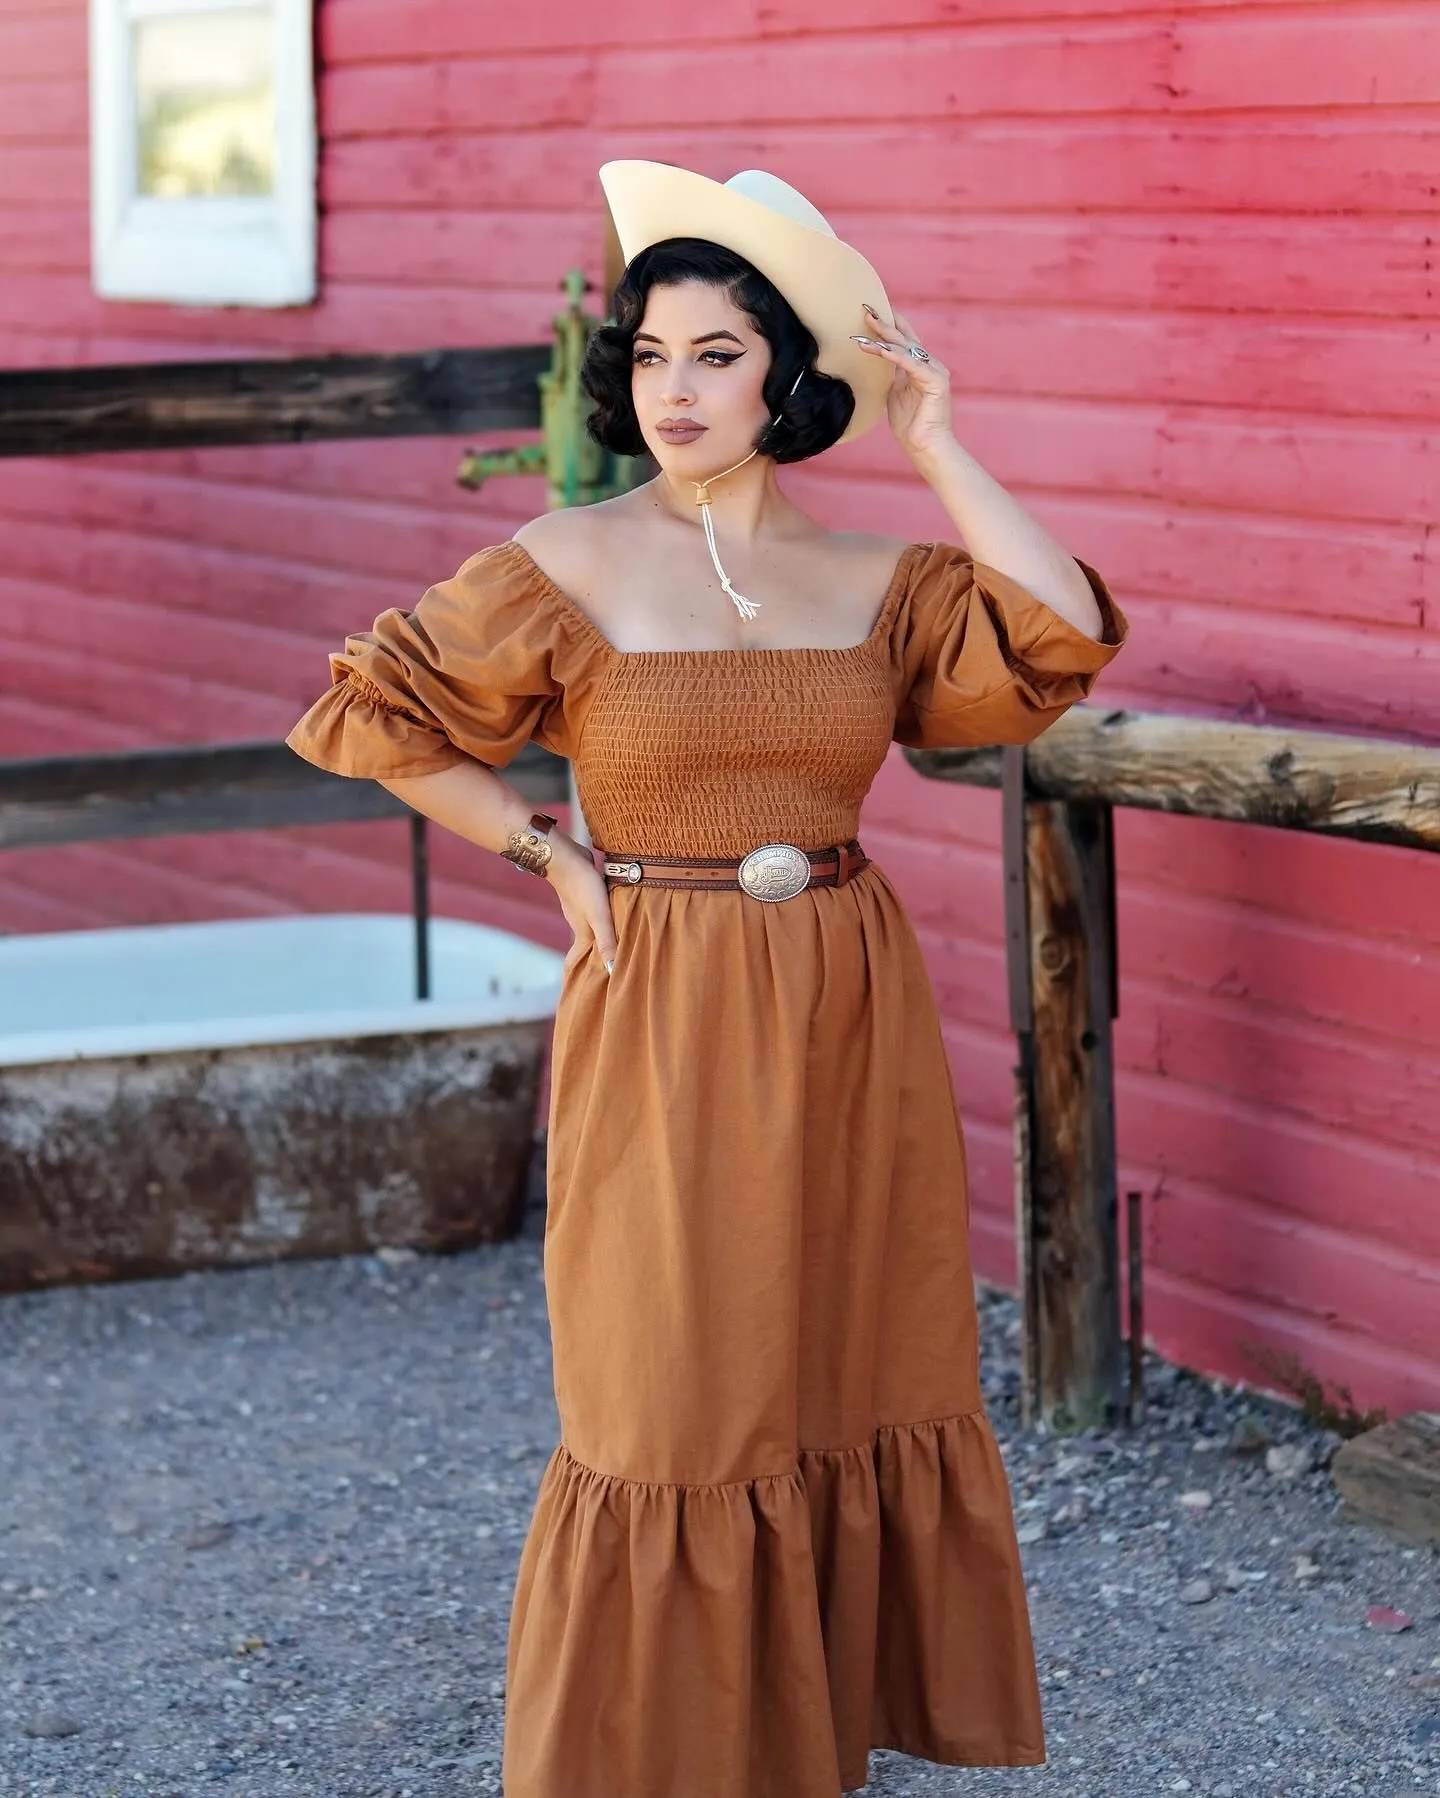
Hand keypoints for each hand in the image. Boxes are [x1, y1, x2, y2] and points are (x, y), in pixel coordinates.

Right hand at [547, 833, 618, 975]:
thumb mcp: (599, 917)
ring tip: (610, 946)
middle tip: (600, 971)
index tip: (574, 990)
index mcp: (582, 934)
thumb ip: (606, 941)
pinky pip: (595, 913)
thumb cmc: (583, 887)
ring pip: (591, 929)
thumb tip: (611, 971)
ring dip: (599, 938)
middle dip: (591, 959)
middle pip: (586, 946)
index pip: (575, 961)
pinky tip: (609, 915)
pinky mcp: (586, 894)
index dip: (574, 975)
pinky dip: (601, 920)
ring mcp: (581, 909)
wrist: (566, 857)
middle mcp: (580, 924)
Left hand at [852, 305, 953, 462]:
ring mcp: (934, 371)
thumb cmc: (911, 425)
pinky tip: (879, 348)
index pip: (903, 340)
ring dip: (885, 336)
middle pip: (904, 338)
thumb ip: (891, 377)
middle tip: (866, 308)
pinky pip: (910, 364)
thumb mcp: (895, 394)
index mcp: (920, 367)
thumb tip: (878, 363)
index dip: (888, 325)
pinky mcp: (935, 381)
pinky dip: (893, 355)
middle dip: (885, 322)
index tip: (870, 312)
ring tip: (867, 323)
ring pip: (906, 348)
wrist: (925, 447)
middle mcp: (929, 364)